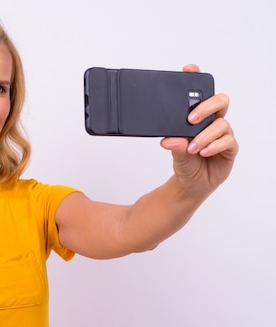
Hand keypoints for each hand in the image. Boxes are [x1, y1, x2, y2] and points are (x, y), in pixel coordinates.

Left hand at [160, 64, 238, 195]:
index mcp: (198, 117)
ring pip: (221, 124)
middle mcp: (212, 122)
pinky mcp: (230, 148)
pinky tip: (203, 152)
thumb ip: (174, 144)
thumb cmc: (185, 162)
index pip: (201, 93)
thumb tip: (168, 139)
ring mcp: (222, 134)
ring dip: (205, 135)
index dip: (197, 79)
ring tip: (192, 147)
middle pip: (220, 101)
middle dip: (206, 106)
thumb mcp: (175, 152)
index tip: (188, 70)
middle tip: (190, 118)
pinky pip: (228, 141)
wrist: (191, 183)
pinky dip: (214, 146)